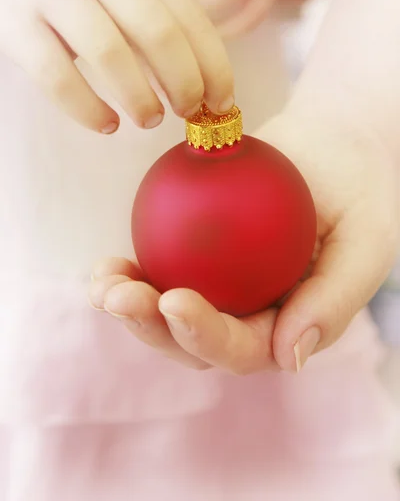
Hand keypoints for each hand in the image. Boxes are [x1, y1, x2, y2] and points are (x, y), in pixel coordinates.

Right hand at [0, 0, 233, 132]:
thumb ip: (159, 26)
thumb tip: (202, 87)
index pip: (192, 18)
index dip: (214, 67)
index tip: (221, 103)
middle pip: (159, 34)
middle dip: (183, 83)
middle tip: (186, 113)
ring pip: (110, 54)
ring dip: (139, 97)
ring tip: (148, 119)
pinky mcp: (20, 27)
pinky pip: (58, 77)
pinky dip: (88, 109)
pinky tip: (106, 124)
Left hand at [89, 112, 398, 372]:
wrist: (334, 147)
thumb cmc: (358, 193)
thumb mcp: (366, 243)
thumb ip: (334, 300)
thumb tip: (288, 358)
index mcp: (286, 326)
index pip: (243, 348)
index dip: (206, 335)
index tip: (176, 301)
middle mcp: (248, 315)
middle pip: (193, 341)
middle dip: (152, 328)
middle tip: (120, 296)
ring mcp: (219, 287)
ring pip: (166, 311)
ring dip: (130, 305)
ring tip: (103, 283)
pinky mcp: (197, 256)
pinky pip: (161, 268)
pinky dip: (132, 271)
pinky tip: (109, 262)